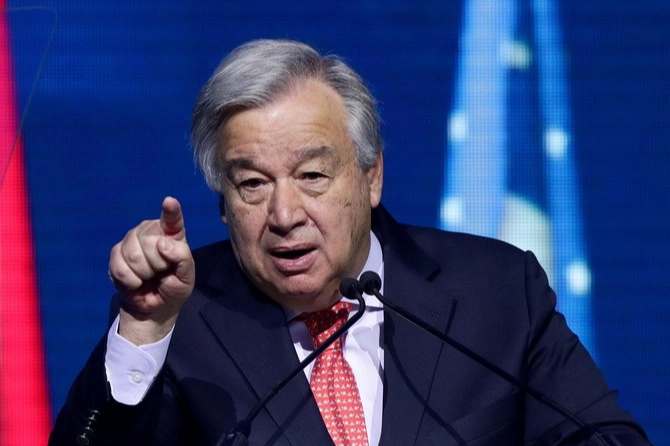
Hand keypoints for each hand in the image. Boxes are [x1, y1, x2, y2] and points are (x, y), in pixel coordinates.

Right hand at [108, 197, 194, 344]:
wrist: (155, 306)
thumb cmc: (174, 286)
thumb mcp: (186, 276)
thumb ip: (182, 258)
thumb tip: (163, 244)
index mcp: (173, 234)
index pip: (172, 218)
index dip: (171, 210)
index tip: (169, 201)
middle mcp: (151, 231)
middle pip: (150, 242)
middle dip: (157, 264)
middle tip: (161, 272)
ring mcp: (132, 240)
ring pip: (134, 254)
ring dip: (143, 273)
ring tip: (148, 277)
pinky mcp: (116, 253)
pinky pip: (120, 266)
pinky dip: (130, 280)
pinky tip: (136, 282)